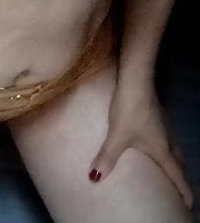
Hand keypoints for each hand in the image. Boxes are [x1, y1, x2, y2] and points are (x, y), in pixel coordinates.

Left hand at [87, 80, 193, 209]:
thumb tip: (94, 178)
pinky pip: (164, 136)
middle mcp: (167, 138)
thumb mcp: (117, 136)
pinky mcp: (156, 113)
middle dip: (179, 175)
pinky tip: (150, 141)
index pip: (177, 175)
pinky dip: (163, 145)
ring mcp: (163, 124)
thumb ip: (107, 157)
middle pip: (179, 161)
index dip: (184, 191)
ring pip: (172, 147)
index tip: (189, 204)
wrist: (136, 80)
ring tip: (164, 167)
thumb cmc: (130, 110)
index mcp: (162, 149)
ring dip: (172, 159)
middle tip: (176, 188)